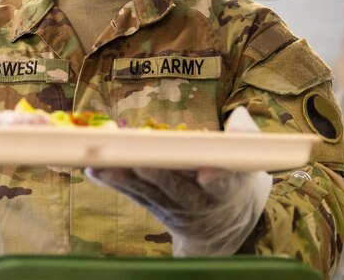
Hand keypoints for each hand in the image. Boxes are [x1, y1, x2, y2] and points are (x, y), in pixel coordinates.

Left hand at [86, 107, 272, 256]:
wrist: (223, 226)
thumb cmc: (235, 179)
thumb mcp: (249, 162)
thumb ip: (246, 140)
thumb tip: (240, 118)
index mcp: (227, 191)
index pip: (224, 186)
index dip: (216, 180)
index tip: (207, 172)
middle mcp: (198, 204)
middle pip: (177, 191)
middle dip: (159, 177)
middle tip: (143, 163)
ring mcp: (173, 208)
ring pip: (148, 193)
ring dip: (126, 179)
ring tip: (105, 163)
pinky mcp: (153, 206)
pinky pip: (131, 194)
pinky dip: (112, 182)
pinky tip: (93, 168)